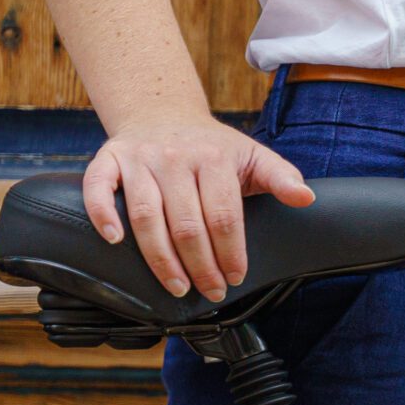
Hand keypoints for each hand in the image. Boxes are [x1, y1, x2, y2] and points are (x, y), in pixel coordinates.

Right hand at [82, 114, 314, 302]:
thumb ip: (281, 177)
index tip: (235, 278)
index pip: (224, 216)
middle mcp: (174, 157)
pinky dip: (102, 215)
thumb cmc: (213, 145)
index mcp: (213, 158)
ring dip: (160, 258)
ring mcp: (139, 158)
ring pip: (145, 216)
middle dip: (201, 266)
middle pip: (186, 224)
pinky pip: (98, 188)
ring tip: (176, 286)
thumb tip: (306, 197)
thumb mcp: (253, 156)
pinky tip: (115, 241)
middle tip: (210, 292)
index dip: (231, 253)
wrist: (163, 112)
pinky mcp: (109, 158)